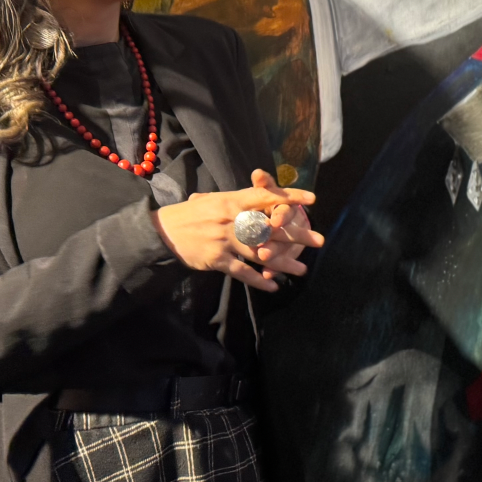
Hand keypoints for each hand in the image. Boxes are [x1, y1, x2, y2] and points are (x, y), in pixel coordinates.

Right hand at [152, 176, 315, 291]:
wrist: (162, 232)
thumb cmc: (190, 215)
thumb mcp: (213, 201)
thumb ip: (237, 201)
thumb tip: (260, 195)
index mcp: (231, 199)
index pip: (266, 196)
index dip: (290, 197)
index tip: (312, 200)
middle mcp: (231, 218)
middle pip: (270, 227)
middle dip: (296, 235)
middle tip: (319, 240)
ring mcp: (224, 239)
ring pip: (261, 252)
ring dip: (283, 263)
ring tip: (302, 270)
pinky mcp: (216, 259)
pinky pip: (242, 271)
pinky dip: (258, 280)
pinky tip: (273, 286)